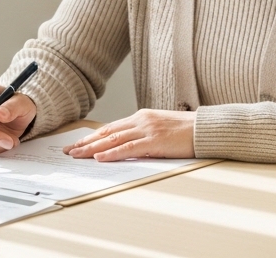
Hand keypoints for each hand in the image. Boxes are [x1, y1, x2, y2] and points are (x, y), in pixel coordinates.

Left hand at [62, 109, 195, 160]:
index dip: (92, 136)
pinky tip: (99, 158)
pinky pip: (128, 148)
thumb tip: (127, 146)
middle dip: (86, 143)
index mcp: (141, 117)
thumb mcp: (160, 129)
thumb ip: (143, 134)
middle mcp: (140, 120)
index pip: (111, 127)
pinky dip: (112, 153)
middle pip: (107, 132)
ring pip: (113, 140)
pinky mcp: (154, 141)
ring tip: (77, 155)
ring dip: (92, 149)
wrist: (206, 128)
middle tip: (69, 151)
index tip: (78, 144)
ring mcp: (147, 129)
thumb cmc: (186, 131)